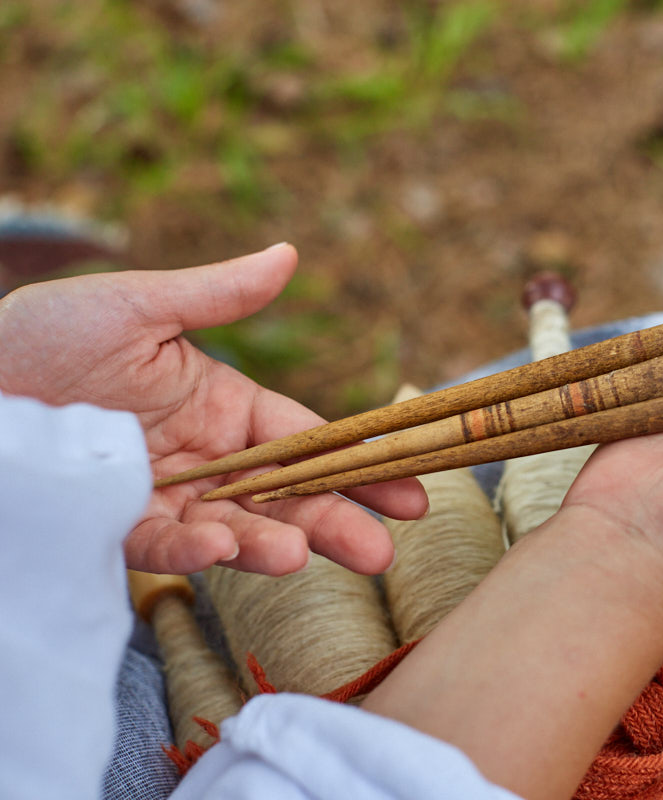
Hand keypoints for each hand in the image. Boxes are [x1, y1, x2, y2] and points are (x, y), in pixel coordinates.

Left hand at [0, 245, 427, 574]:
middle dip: (336, 520)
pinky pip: (163, 543)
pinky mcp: (114, 526)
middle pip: (286, 494)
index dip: (358, 461)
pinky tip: (223, 547)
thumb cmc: (43, 332)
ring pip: (234, 528)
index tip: (409, 487)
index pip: (306, 438)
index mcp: (220, 404)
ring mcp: (163, 496)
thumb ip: (218, 294)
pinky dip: (194, 549)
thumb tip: (291, 254)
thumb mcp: (137, 305)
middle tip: (382, 551)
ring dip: (272, 543)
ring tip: (303, 555)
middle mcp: (204, 457)